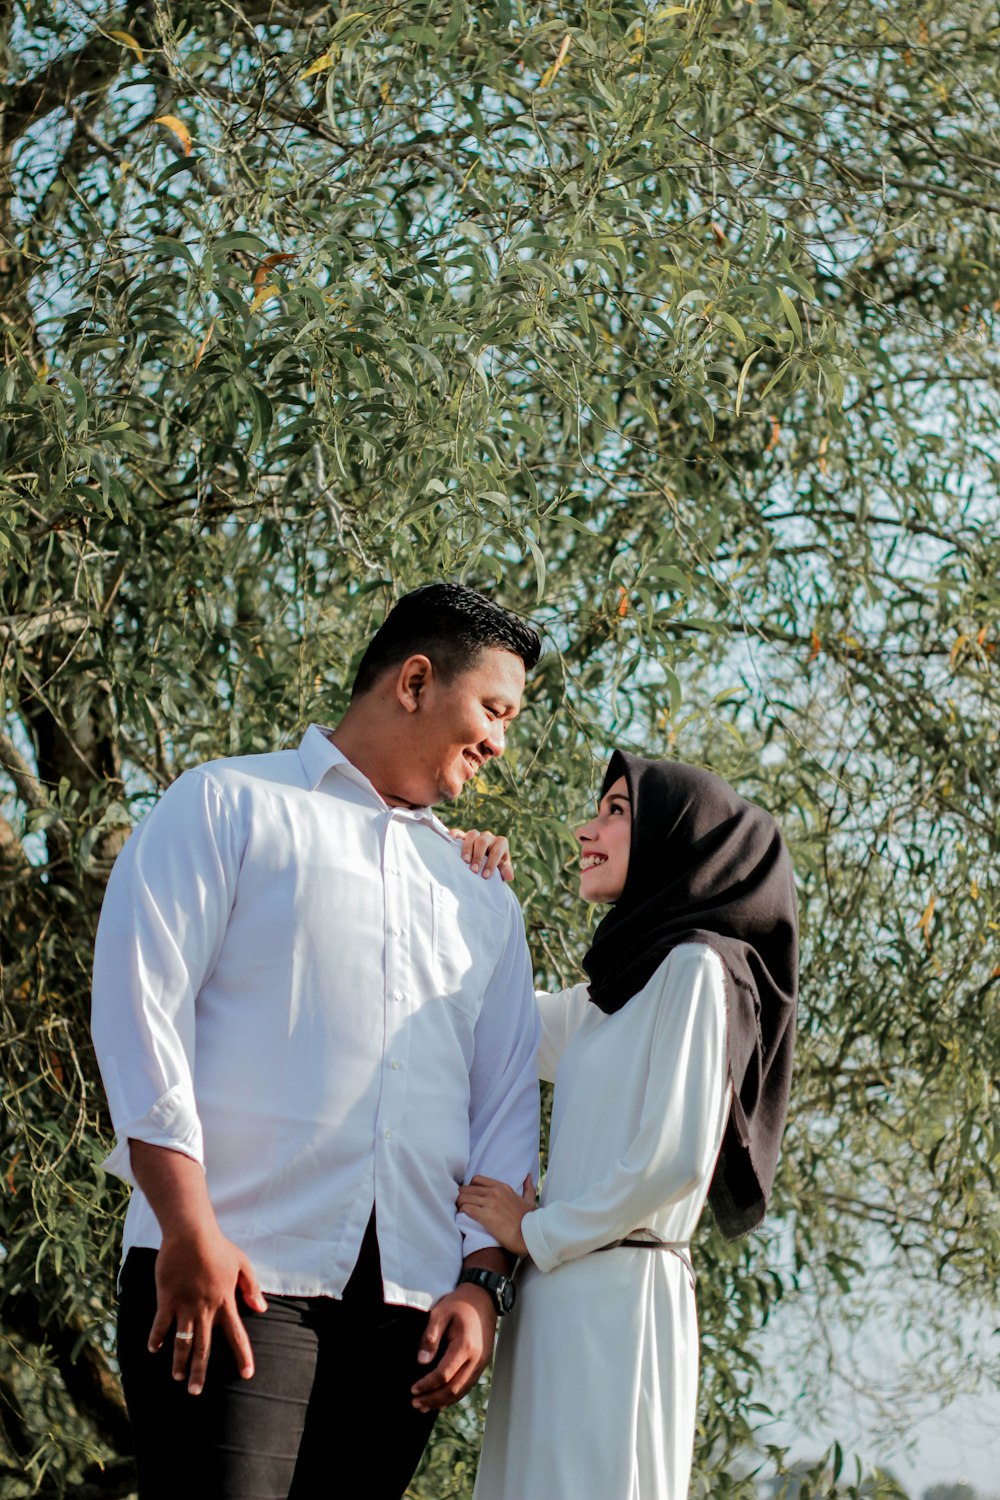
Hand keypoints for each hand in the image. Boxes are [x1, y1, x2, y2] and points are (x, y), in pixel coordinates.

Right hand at [149, 1226, 267, 1395]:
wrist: (191, 1233)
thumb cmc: (217, 1247)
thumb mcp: (242, 1264)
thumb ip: (251, 1288)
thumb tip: (262, 1308)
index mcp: (226, 1302)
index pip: (237, 1335)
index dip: (243, 1355)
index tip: (247, 1374)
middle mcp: (206, 1309)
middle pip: (204, 1347)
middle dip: (200, 1371)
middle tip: (196, 1392)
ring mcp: (185, 1305)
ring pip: (182, 1340)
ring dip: (179, 1361)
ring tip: (177, 1377)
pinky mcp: (167, 1298)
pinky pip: (161, 1323)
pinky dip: (156, 1337)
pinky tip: (153, 1349)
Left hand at [410, 1284, 496, 1412]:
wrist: (484, 1298)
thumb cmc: (459, 1304)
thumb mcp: (440, 1313)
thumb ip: (429, 1338)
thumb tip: (421, 1362)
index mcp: (464, 1346)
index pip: (444, 1375)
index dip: (427, 1385)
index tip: (412, 1389)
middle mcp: (476, 1359)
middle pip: (453, 1389)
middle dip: (433, 1399)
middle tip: (415, 1404)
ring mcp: (481, 1363)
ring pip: (461, 1391)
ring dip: (442, 1401)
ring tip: (425, 1406)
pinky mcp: (482, 1363)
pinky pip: (467, 1385)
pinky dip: (454, 1396)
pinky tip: (442, 1401)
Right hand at [451, 828, 514, 881]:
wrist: (483, 861)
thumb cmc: (493, 866)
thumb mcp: (500, 869)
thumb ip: (505, 871)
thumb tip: (509, 876)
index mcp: (500, 843)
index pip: (497, 851)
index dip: (492, 863)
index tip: (485, 876)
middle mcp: (488, 837)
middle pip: (484, 842)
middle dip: (479, 857)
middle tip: (474, 870)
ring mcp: (476, 835)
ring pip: (472, 835)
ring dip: (468, 848)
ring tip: (465, 861)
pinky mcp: (463, 835)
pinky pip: (459, 832)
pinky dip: (455, 835)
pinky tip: (451, 841)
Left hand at [456, 1174, 535, 1256]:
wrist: (528, 1236)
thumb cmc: (529, 1221)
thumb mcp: (530, 1201)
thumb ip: (528, 1188)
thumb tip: (528, 1176)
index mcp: (503, 1187)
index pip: (477, 1179)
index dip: (470, 1187)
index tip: (469, 1195)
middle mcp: (495, 1192)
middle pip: (468, 1188)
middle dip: (462, 1195)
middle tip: (461, 1204)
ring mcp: (489, 1203)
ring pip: (464, 1197)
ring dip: (460, 1204)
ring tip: (460, 1210)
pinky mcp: (485, 1216)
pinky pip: (466, 1208)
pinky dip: (462, 1211)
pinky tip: (463, 1216)